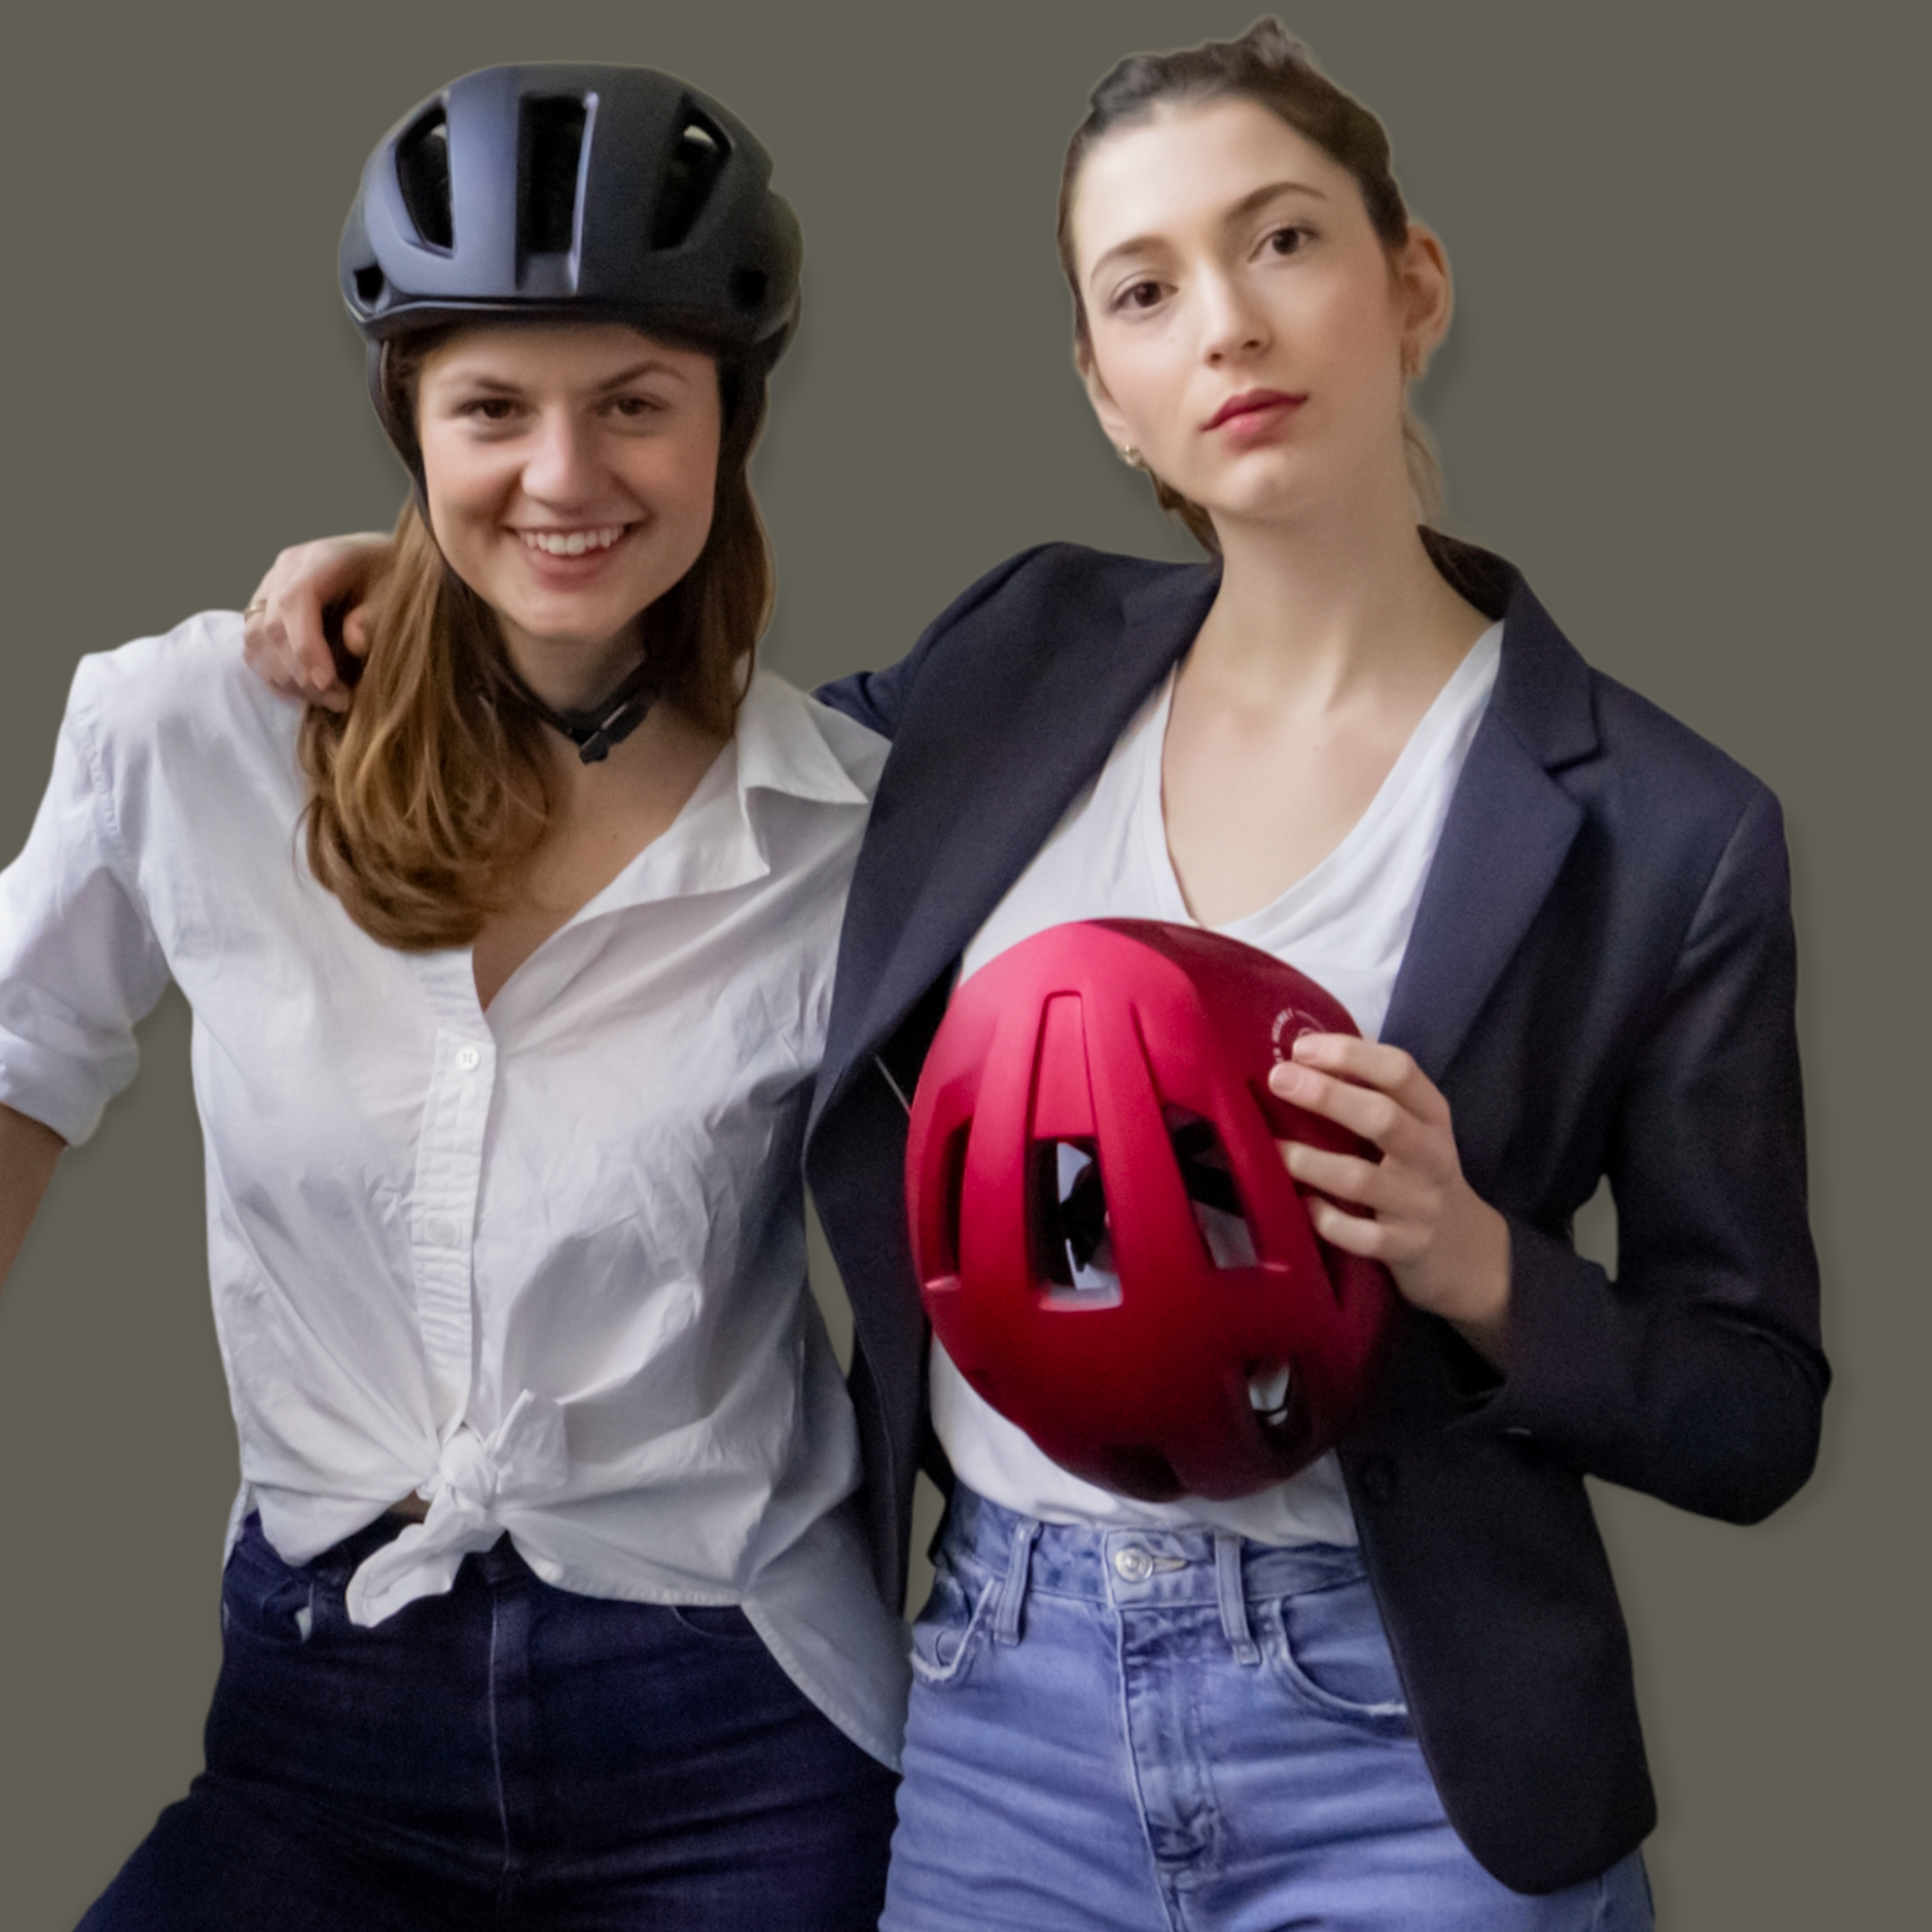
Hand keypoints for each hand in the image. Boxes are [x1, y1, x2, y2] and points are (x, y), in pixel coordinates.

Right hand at [241, 533, 390, 711]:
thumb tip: (355, 642)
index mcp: (320, 557)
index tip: (327, 683)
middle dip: (300, 673)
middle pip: (272, 626)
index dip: (305, 647)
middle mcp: (286, 568)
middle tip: (338, 701)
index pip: (295, 601)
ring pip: (256, 640)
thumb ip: (378, 615)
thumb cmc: (396, 580)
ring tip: (326, 699)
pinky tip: (305, 692)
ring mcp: (270, 586)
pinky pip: (254, 646)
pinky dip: (274, 674)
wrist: (384, 566)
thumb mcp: (400, 592)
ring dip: (286, 679)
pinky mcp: (264, 607)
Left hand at [1268, 1033, 1511, 1364]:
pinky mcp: (1406, 1248)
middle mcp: (1431, 1155)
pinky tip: (1303, 1205)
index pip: (1399, 1070)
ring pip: (1362, 1180)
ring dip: (1311, 1161)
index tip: (1300, 1049)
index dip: (1349, 1054)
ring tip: (1272, 1147)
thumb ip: (1368, 1095)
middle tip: (1278, 1080)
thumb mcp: (1412, 1127)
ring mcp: (1420, 1205)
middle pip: (1382, 1118)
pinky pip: (1361, 1236)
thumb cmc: (1416, 1172)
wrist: (1462, 1246)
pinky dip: (1328, 1220)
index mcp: (1433, 1115)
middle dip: (1326, 1096)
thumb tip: (1296, 1063)